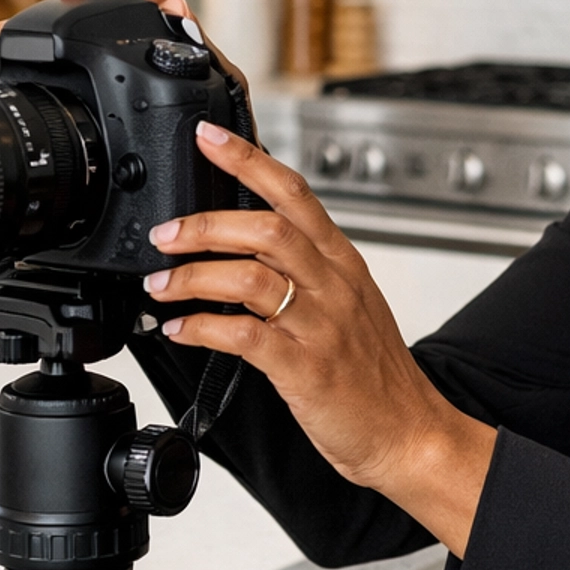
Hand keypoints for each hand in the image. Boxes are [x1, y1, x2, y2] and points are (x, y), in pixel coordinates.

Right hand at [0, 0, 252, 122]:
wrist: (216, 182)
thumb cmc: (222, 131)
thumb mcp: (219, 88)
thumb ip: (201, 50)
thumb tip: (177, 3)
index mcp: (158, 22)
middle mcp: (119, 35)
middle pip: (57, 11)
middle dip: (12, 20)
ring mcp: (93, 64)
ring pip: (36, 42)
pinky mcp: (79, 94)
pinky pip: (35, 77)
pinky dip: (0, 74)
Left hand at [144, 123, 495, 556]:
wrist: (409, 432)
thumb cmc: (374, 374)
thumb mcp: (347, 305)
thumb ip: (305, 271)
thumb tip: (243, 247)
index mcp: (342, 262)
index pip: (294, 193)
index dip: (248, 160)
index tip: (207, 137)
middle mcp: (334, 285)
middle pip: (267, 229)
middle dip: (205, 225)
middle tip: (165, 234)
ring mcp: (322, 326)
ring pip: (251, 277)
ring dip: (195, 276)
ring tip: (161, 285)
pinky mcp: (306, 368)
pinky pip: (246, 336)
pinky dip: (203, 328)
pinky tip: (179, 330)